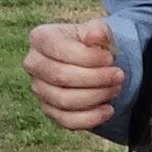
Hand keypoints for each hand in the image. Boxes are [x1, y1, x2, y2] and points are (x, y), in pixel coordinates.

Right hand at [23, 13, 125, 134]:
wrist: (91, 61)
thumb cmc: (92, 43)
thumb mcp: (98, 31)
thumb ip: (98, 30)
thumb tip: (94, 35)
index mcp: (40, 38)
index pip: (59, 49)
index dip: (88, 57)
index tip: (110, 59)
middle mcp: (33, 64)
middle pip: (60, 76)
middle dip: (95, 78)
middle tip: (118, 75)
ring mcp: (39, 89)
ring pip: (64, 100)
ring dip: (96, 96)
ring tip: (115, 89)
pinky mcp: (49, 111)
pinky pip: (67, 121)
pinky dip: (90, 118)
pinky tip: (108, 109)